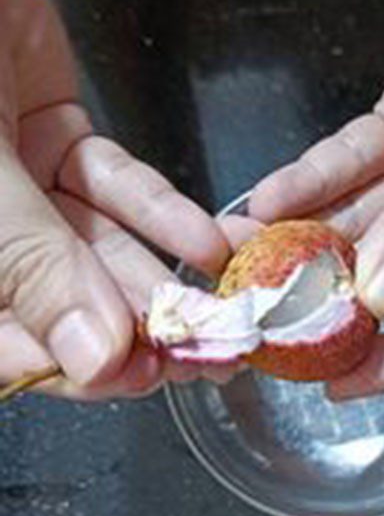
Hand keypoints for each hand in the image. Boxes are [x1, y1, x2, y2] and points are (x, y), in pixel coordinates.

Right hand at [0, 0, 230, 399]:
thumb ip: (30, 260)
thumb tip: (93, 358)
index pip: (9, 340)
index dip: (81, 365)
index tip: (150, 378)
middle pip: (64, 297)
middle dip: (144, 324)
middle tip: (216, 348)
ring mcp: (15, 184)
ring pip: (96, 245)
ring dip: (164, 272)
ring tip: (229, 303)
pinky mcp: (55, 137)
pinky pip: (110, 184)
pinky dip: (158, 210)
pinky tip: (209, 240)